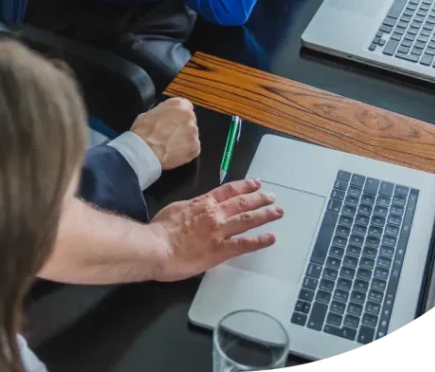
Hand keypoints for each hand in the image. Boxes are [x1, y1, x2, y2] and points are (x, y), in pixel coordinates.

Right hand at [130, 97, 200, 169]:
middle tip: (170, 135)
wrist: (144, 151)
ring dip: (184, 140)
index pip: (185, 106)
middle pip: (189, 121)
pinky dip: (186, 152)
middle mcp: (189, 116)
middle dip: (182, 128)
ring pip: (191, 136)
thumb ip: (163, 113)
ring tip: (170, 146)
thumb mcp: (149, 114)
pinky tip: (174, 153)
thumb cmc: (143, 132)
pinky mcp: (195, 147)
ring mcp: (193, 132)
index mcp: (178, 104)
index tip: (173, 121)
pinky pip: (193, 149)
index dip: (178, 115)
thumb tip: (164, 117)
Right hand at [148, 179, 282, 281]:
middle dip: (260, 199)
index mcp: (203, 203)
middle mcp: (215, 213)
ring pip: (247, 219)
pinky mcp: (221, 250)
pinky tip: (271, 238)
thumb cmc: (160, 229)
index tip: (256, 184)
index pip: (228, 191)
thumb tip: (196, 208)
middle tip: (273, 197)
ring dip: (265, 215)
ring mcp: (220, 231)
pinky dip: (259, 240)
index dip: (244, 186)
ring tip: (278, 212)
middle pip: (242, 202)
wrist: (156, 247)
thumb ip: (190, 208)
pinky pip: (245, 244)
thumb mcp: (176, 209)